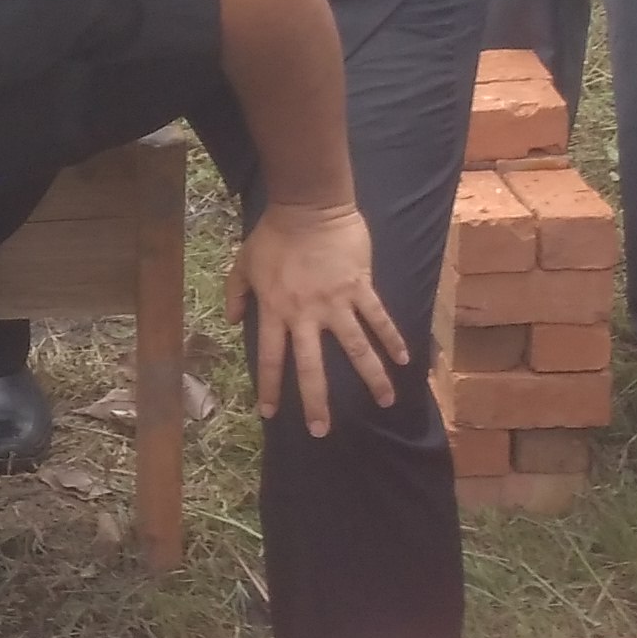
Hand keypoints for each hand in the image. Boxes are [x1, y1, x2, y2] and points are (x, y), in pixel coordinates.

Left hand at [225, 198, 405, 434]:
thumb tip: (230, 320)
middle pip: (311, 367)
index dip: (269, 388)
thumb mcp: (243, 262)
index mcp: (275, 311)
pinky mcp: (360, 288)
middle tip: (322, 431)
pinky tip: (406, 360)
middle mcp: (306, 315)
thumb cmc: (273, 234)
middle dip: (316, 402)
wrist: (309, 206)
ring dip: (372, 378)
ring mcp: (337, 303)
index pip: (269, 358)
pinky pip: (379, 318)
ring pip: (356, 349)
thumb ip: (236, 293)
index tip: (269, 414)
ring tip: (385, 402)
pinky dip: (393, 338)